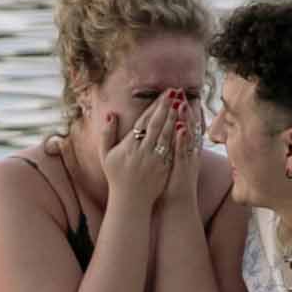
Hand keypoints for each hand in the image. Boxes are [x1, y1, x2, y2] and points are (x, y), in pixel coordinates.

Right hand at [101, 89, 182, 214]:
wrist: (130, 200)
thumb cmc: (116, 176)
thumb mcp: (106, 154)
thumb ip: (107, 133)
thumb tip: (110, 114)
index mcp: (129, 146)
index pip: (144, 121)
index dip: (155, 106)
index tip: (163, 94)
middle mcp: (143, 151)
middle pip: (157, 125)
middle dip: (167, 107)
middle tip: (175, 92)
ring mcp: (155, 160)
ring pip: (167, 135)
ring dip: (175, 119)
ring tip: (182, 104)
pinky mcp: (165, 168)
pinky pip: (173, 149)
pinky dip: (179, 137)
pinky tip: (186, 126)